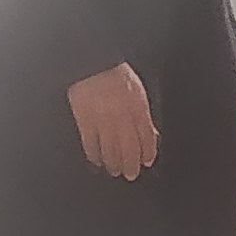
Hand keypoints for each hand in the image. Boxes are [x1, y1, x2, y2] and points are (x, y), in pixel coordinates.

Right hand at [68, 64, 159, 179]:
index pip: (146, 137)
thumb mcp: (138, 90)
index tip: (146, 162)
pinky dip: (94, 155)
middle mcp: (121, 115)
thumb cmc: (115, 73)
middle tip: (131, 174)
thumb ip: (144, 114)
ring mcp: (102, 119)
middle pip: (128, 148)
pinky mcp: (84, 119)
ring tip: (114, 170)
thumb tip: (151, 135)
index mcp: (137, 107)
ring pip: (110, 149)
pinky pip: (90, 143)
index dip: (147, 152)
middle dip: (131, 164)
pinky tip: (97, 161)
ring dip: (113, 163)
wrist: (92, 62)